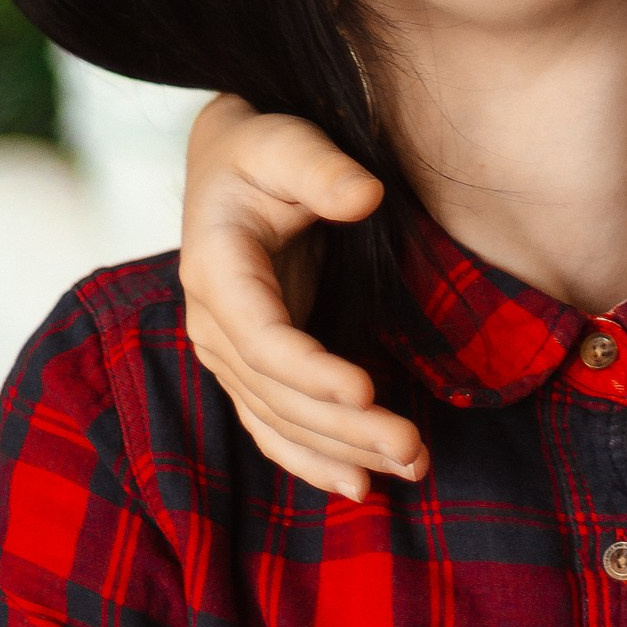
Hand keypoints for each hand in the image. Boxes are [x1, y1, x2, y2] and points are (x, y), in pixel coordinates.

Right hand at [179, 96, 425, 499]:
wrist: (230, 164)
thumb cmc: (261, 148)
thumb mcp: (284, 140)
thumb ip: (320, 167)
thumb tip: (365, 196)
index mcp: (215, 269)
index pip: (263, 339)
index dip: (312, 372)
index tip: (367, 392)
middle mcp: (212, 323)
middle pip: (280, 394)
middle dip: (346, 428)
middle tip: (414, 448)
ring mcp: (228, 353)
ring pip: (281, 420)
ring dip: (342, 452)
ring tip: (411, 467)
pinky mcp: (251, 367)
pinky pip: (275, 426)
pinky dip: (314, 460)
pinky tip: (359, 486)